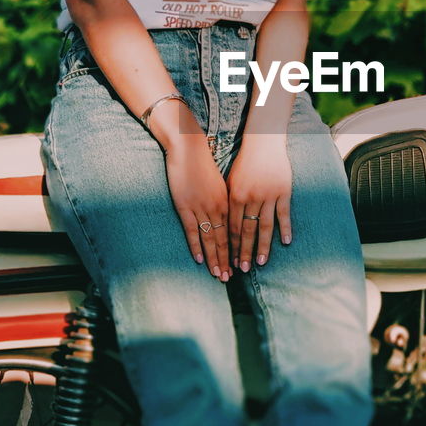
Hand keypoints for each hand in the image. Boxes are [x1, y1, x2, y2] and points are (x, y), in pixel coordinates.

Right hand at [165, 134, 231, 280]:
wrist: (188, 148)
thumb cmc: (204, 163)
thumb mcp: (219, 183)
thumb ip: (222, 200)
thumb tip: (226, 214)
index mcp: (228, 201)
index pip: (234, 231)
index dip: (236, 249)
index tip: (239, 263)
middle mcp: (217, 207)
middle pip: (225, 239)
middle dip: (228, 260)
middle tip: (231, 277)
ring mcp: (201, 208)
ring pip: (211, 239)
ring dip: (215, 259)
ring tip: (219, 276)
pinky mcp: (186, 207)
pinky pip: (193, 232)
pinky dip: (197, 247)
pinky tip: (200, 261)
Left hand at [227, 137, 291, 271]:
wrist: (264, 142)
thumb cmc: (245, 162)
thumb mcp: (231, 180)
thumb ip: (230, 201)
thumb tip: (225, 223)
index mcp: (235, 196)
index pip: (232, 227)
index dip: (231, 246)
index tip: (230, 261)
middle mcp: (251, 198)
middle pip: (247, 231)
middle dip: (243, 252)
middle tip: (242, 270)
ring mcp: (268, 195)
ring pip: (265, 226)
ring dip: (262, 246)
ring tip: (260, 263)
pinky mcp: (283, 191)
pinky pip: (284, 214)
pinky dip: (285, 228)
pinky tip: (285, 242)